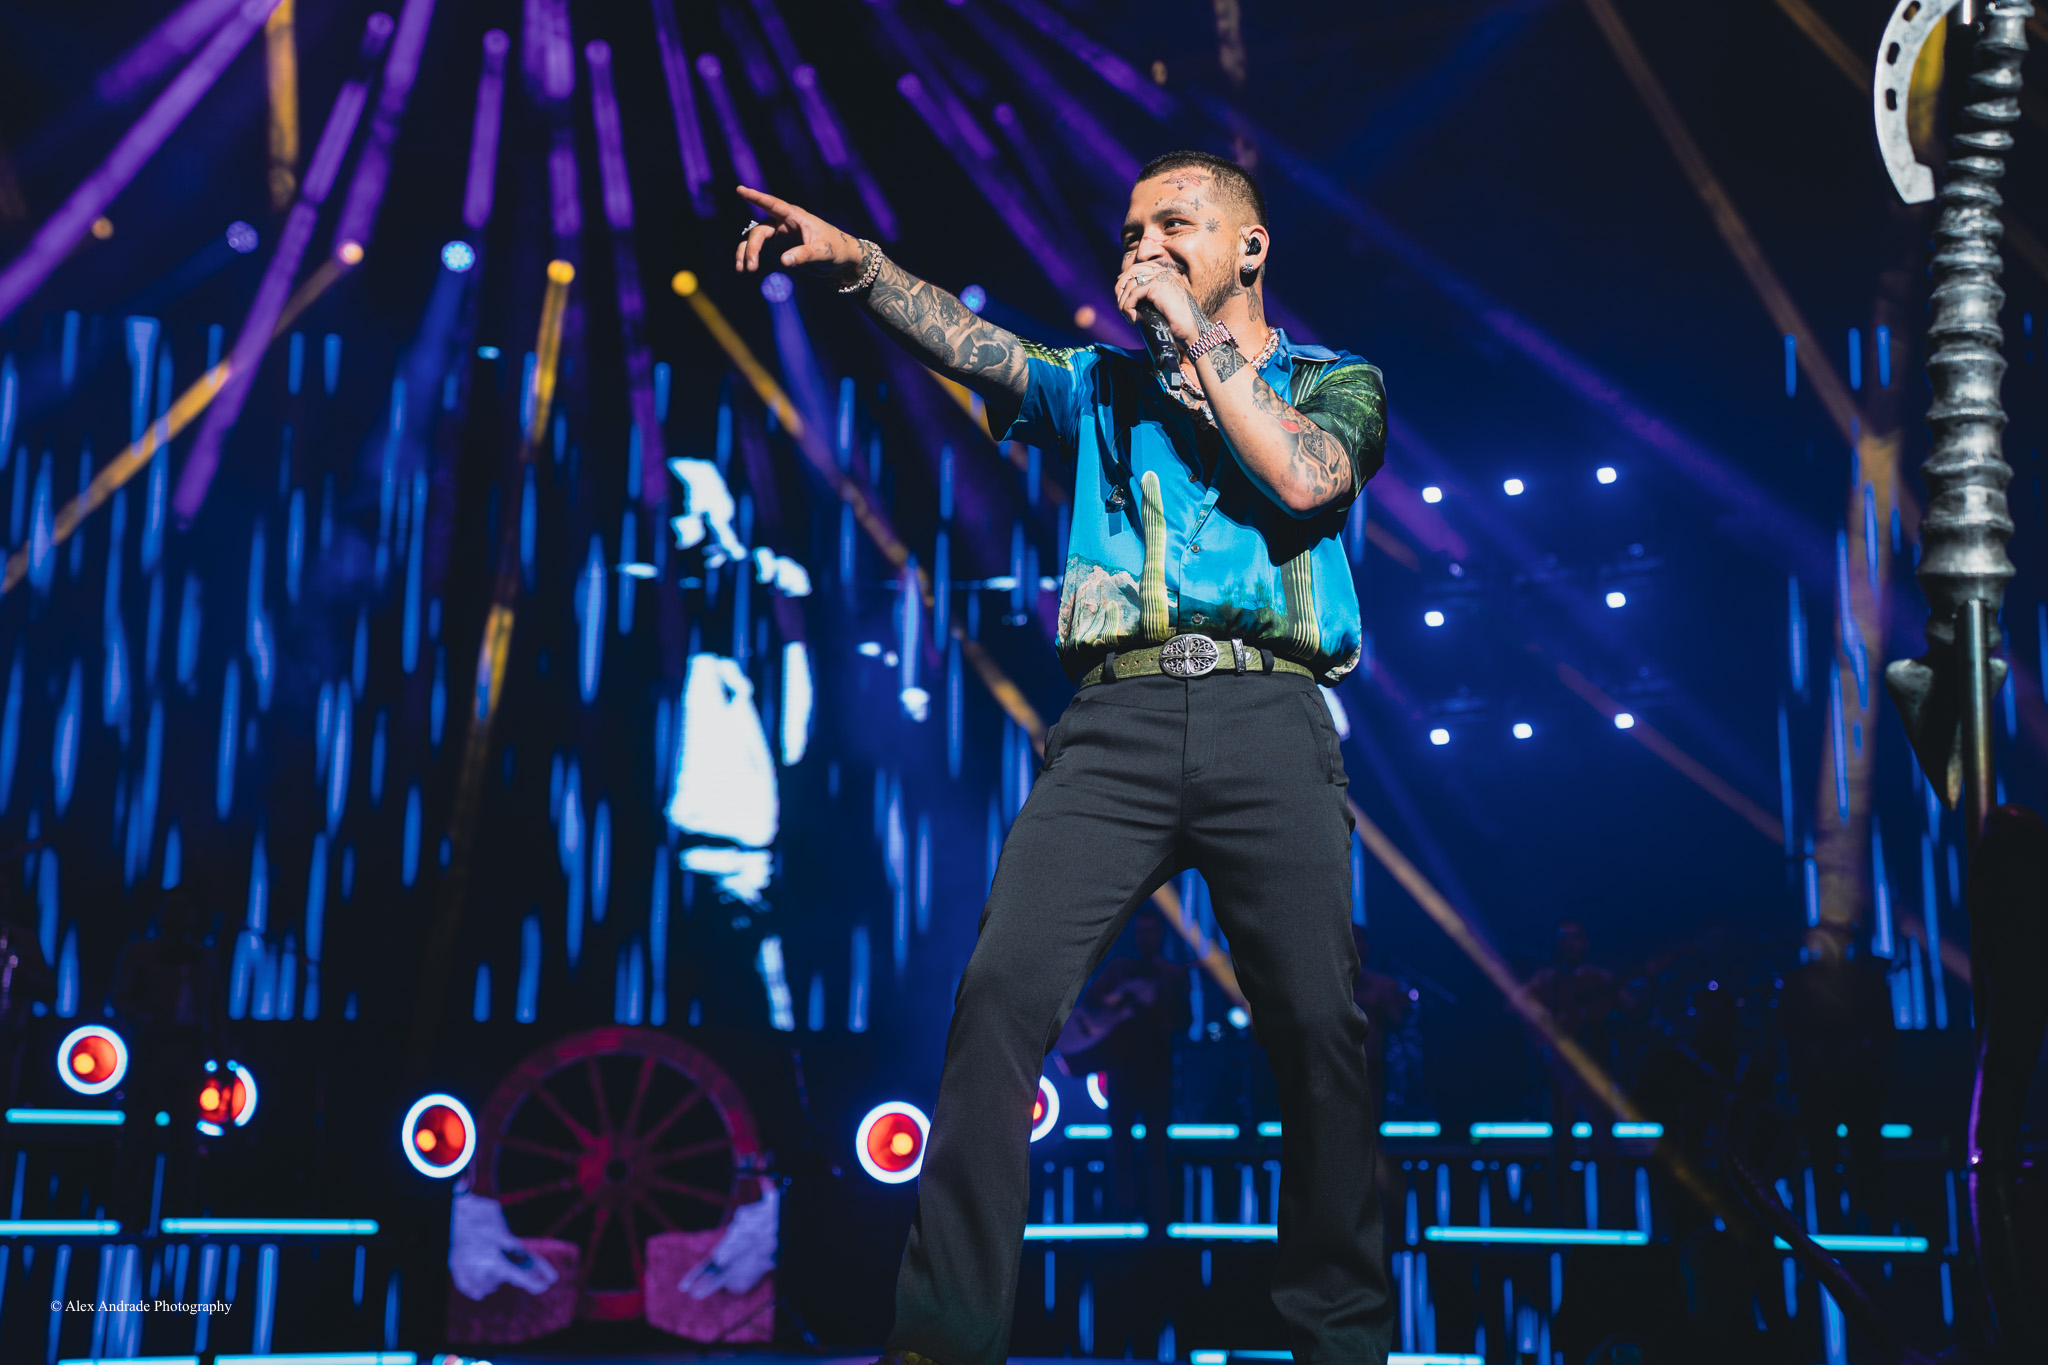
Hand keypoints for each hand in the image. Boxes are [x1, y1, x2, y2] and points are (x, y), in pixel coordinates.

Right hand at [734, 185, 864, 281]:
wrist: (841, 260)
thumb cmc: (837, 249)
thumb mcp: (824, 252)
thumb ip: (804, 255)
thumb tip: (783, 261)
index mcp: (795, 217)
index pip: (773, 204)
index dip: (756, 197)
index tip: (740, 189)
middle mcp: (784, 223)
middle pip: (760, 231)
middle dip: (752, 247)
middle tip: (750, 268)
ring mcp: (779, 236)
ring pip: (755, 240)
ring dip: (746, 253)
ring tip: (743, 271)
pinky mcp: (778, 248)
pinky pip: (759, 250)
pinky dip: (750, 258)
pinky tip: (744, 270)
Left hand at [1114, 261, 1204, 343]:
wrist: (1192, 330)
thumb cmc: (1179, 323)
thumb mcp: (1161, 306)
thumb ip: (1148, 297)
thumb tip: (1127, 297)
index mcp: (1168, 273)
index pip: (1142, 267)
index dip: (1127, 277)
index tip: (1120, 292)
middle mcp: (1165, 271)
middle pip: (1133, 270)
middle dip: (1121, 287)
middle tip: (1121, 306)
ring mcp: (1162, 277)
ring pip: (1131, 284)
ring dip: (1123, 302)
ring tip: (1128, 316)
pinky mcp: (1157, 286)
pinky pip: (1134, 294)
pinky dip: (1128, 306)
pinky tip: (1132, 318)